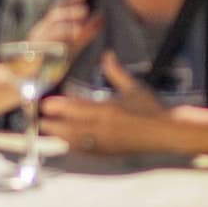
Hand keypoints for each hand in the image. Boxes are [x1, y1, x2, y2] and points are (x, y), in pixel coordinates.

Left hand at [35, 49, 207, 157]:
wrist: (167, 133)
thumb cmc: (152, 108)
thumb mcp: (134, 87)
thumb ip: (116, 72)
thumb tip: (107, 54)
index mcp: (109, 109)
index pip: (77, 108)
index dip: (59, 107)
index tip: (46, 104)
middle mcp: (104, 128)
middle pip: (71, 126)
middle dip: (54, 123)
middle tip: (40, 119)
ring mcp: (105, 143)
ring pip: (75, 141)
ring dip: (60, 135)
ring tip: (48, 130)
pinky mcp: (109, 152)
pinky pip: (86, 151)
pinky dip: (73, 146)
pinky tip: (66, 143)